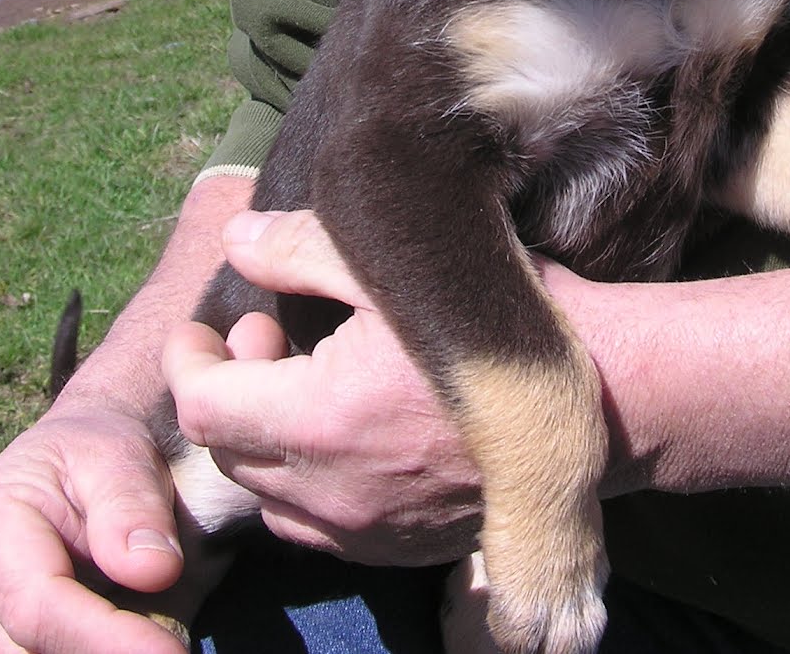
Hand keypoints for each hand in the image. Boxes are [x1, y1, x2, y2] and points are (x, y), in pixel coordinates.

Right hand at [0, 407, 188, 653]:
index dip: (108, 640)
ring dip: (95, 653)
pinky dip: (85, 652)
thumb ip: (134, 510)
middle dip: (106, 653)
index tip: (170, 652)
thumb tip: (153, 571)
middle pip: (32, 652)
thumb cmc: (97, 454)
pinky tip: (119, 636)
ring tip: (147, 631)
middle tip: (172, 646)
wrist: (71, 460)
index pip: (39, 610)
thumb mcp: (122, 457)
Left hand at [162, 209, 484, 565]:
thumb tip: (237, 239)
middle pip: (229, 454)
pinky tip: (348, 437)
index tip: (204, 332)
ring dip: (266, 445)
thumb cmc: (502, 320)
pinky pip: (321, 531)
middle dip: (230, 394)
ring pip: (270, 499)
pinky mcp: (403, 550)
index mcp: (321, 417)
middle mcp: (333, 491)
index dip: (189, 362)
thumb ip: (302, 252)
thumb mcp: (399, 266)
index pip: (202, 406)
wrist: (599, 399)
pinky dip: (309, 487)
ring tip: (306, 389)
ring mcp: (369, 532)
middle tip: (266, 341)